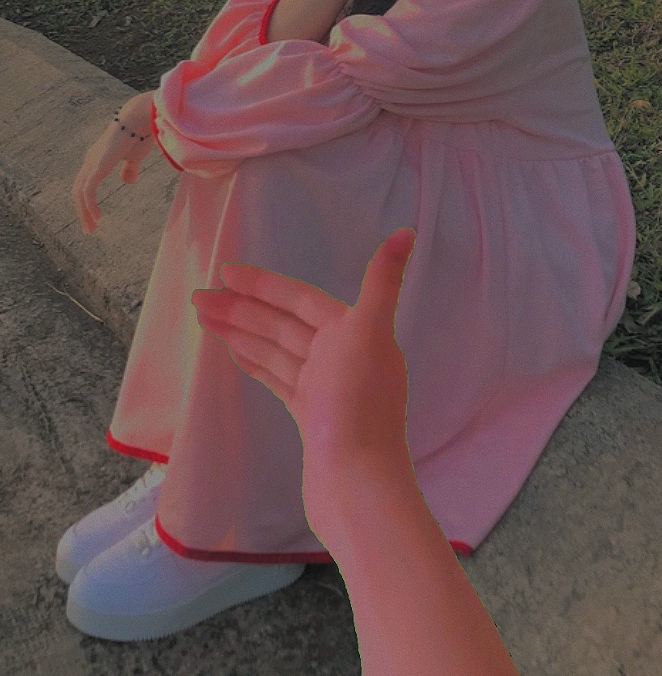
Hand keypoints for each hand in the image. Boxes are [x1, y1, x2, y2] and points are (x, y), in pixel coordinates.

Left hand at [72, 92, 156, 233]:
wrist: (140, 119)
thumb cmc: (140, 134)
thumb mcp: (134, 158)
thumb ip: (129, 169)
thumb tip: (127, 182)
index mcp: (97, 159)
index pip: (85, 184)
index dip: (87, 202)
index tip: (94, 218)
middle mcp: (90, 160)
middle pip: (78, 191)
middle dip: (82, 211)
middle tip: (89, 229)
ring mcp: (92, 162)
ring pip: (80, 193)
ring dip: (84, 212)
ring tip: (92, 227)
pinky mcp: (97, 166)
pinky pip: (88, 190)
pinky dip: (90, 205)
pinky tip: (97, 217)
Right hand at [192, 226, 416, 549]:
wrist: (356, 486)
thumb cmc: (358, 408)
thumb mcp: (370, 334)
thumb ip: (383, 281)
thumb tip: (408, 232)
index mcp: (355, 332)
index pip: (300, 298)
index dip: (263, 284)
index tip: (225, 271)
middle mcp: (342, 355)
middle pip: (283, 323)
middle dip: (241, 308)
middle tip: (196, 298)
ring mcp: (325, 387)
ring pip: (276, 349)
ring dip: (241, 331)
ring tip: (203, 317)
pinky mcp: (311, 417)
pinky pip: (278, 377)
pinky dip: (256, 361)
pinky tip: (233, 350)